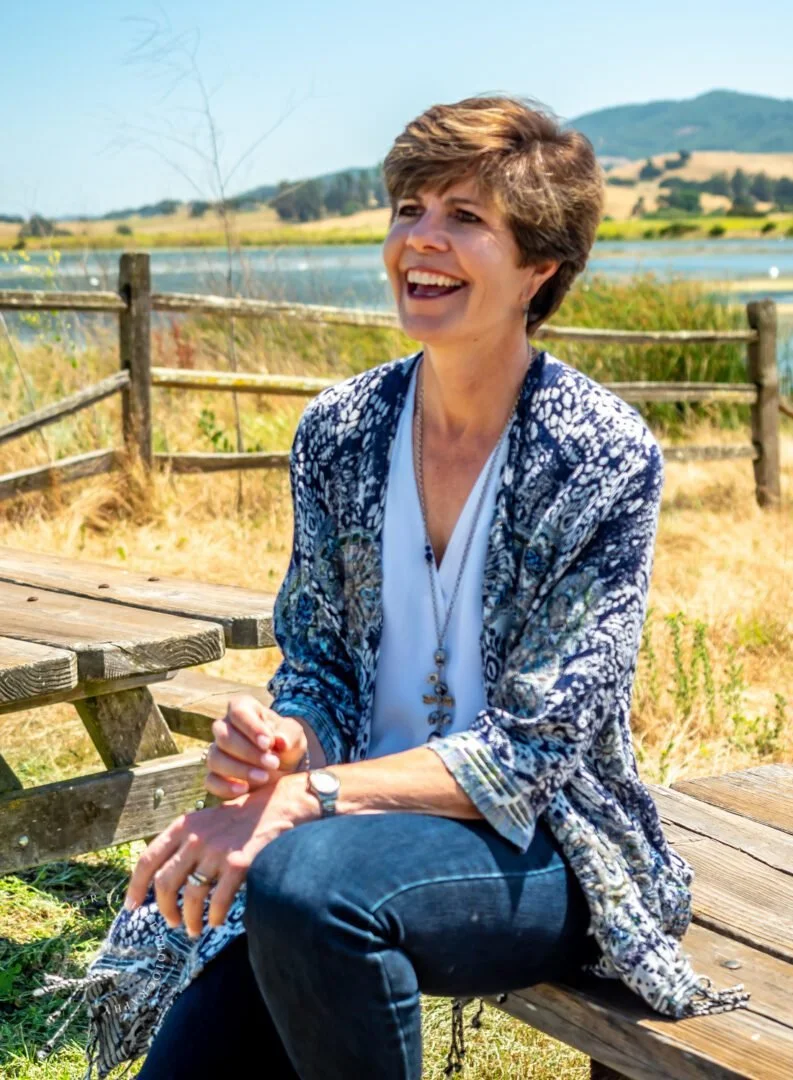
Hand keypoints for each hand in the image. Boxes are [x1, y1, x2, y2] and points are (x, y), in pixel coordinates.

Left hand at [124, 776, 310, 935]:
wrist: (278, 806)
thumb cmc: (239, 819)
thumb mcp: (205, 821)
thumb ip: (183, 843)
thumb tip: (163, 880)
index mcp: (183, 826)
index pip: (148, 860)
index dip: (136, 887)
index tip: (132, 907)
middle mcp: (195, 838)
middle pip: (165, 883)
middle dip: (165, 909)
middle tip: (171, 922)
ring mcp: (217, 851)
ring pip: (190, 897)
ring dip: (189, 920)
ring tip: (193, 929)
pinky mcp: (238, 864)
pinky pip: (217, 901)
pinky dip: (213, 917)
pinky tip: (215, 921)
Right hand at [205, 694, 308, 799]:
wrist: (284, 766)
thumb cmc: (286, 743)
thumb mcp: (294, 735)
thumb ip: (288, 734)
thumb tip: (280, 741)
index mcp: (243, 709)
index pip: (238, 712)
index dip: (251, 728)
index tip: (269, 743)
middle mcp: (225, 727)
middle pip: (224, 736)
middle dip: (248, 752)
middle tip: (273, 763)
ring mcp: (217, 751)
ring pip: (215, 758)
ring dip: (239, 770)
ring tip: (264, 777)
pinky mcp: (215, 775)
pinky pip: (211, 781)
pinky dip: (225, 787)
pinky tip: (244, 789)